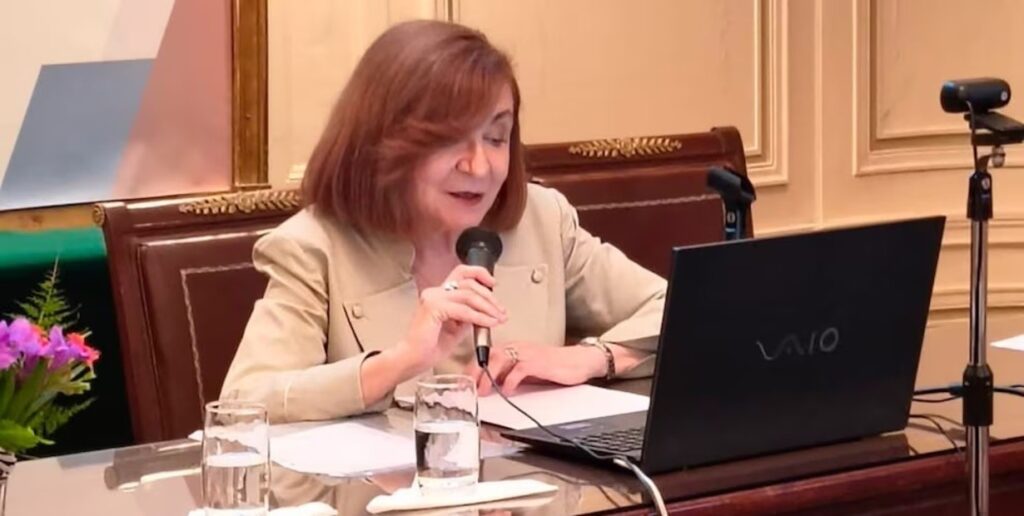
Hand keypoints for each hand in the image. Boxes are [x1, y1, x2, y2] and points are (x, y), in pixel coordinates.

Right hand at [395, 265, 506, 374]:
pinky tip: (488, 323)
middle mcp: (435, 292)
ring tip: (498, 318)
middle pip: (469, 283)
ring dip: (488, 307)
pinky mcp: (433, 308)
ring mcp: (433, 298)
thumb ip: (468, 316)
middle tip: (501, 311)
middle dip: (490, 298)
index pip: (461, 273)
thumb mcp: (456, 328)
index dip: (480, 274)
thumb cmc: (429, 346)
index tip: (493, 284)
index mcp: (439, 294)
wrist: (413, 359)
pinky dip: (480, 317)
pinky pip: (464, 310)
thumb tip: (486, 311)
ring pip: (468, 295)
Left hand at [467, 342, 605, 395]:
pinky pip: (519, 369)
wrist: (579, 361)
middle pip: (490, 354)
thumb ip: (511, 374)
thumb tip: (494, 385)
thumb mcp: (528, 369)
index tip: (465, 380)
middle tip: (468, 385)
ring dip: (489, 376)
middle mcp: (518, 348)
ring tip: (484, 390)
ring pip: (501, 359)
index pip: (488, 354)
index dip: (474, 367)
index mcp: (514, 348)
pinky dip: (510, 380)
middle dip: (476, 370)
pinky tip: (507, 390)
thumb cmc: (555, 365)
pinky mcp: (538, 362)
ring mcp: (528, 353)